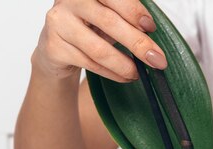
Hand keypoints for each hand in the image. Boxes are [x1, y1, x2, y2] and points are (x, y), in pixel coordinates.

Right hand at [33, 0, 166, 82]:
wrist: (57, 47)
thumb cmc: (90, 27)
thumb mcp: (110, 16)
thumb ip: (128, 19)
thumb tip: (153, 38)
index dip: (134, 11)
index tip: (151, 28)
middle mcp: (70, 0)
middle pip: (109, 22)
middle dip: (138, 44)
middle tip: (158, 60)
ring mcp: (59, 22)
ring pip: (99, 49)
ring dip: (124, 65)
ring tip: (139, 73)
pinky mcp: (54, 47)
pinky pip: (90, 64)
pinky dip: (112, 73)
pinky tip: (124, 77)